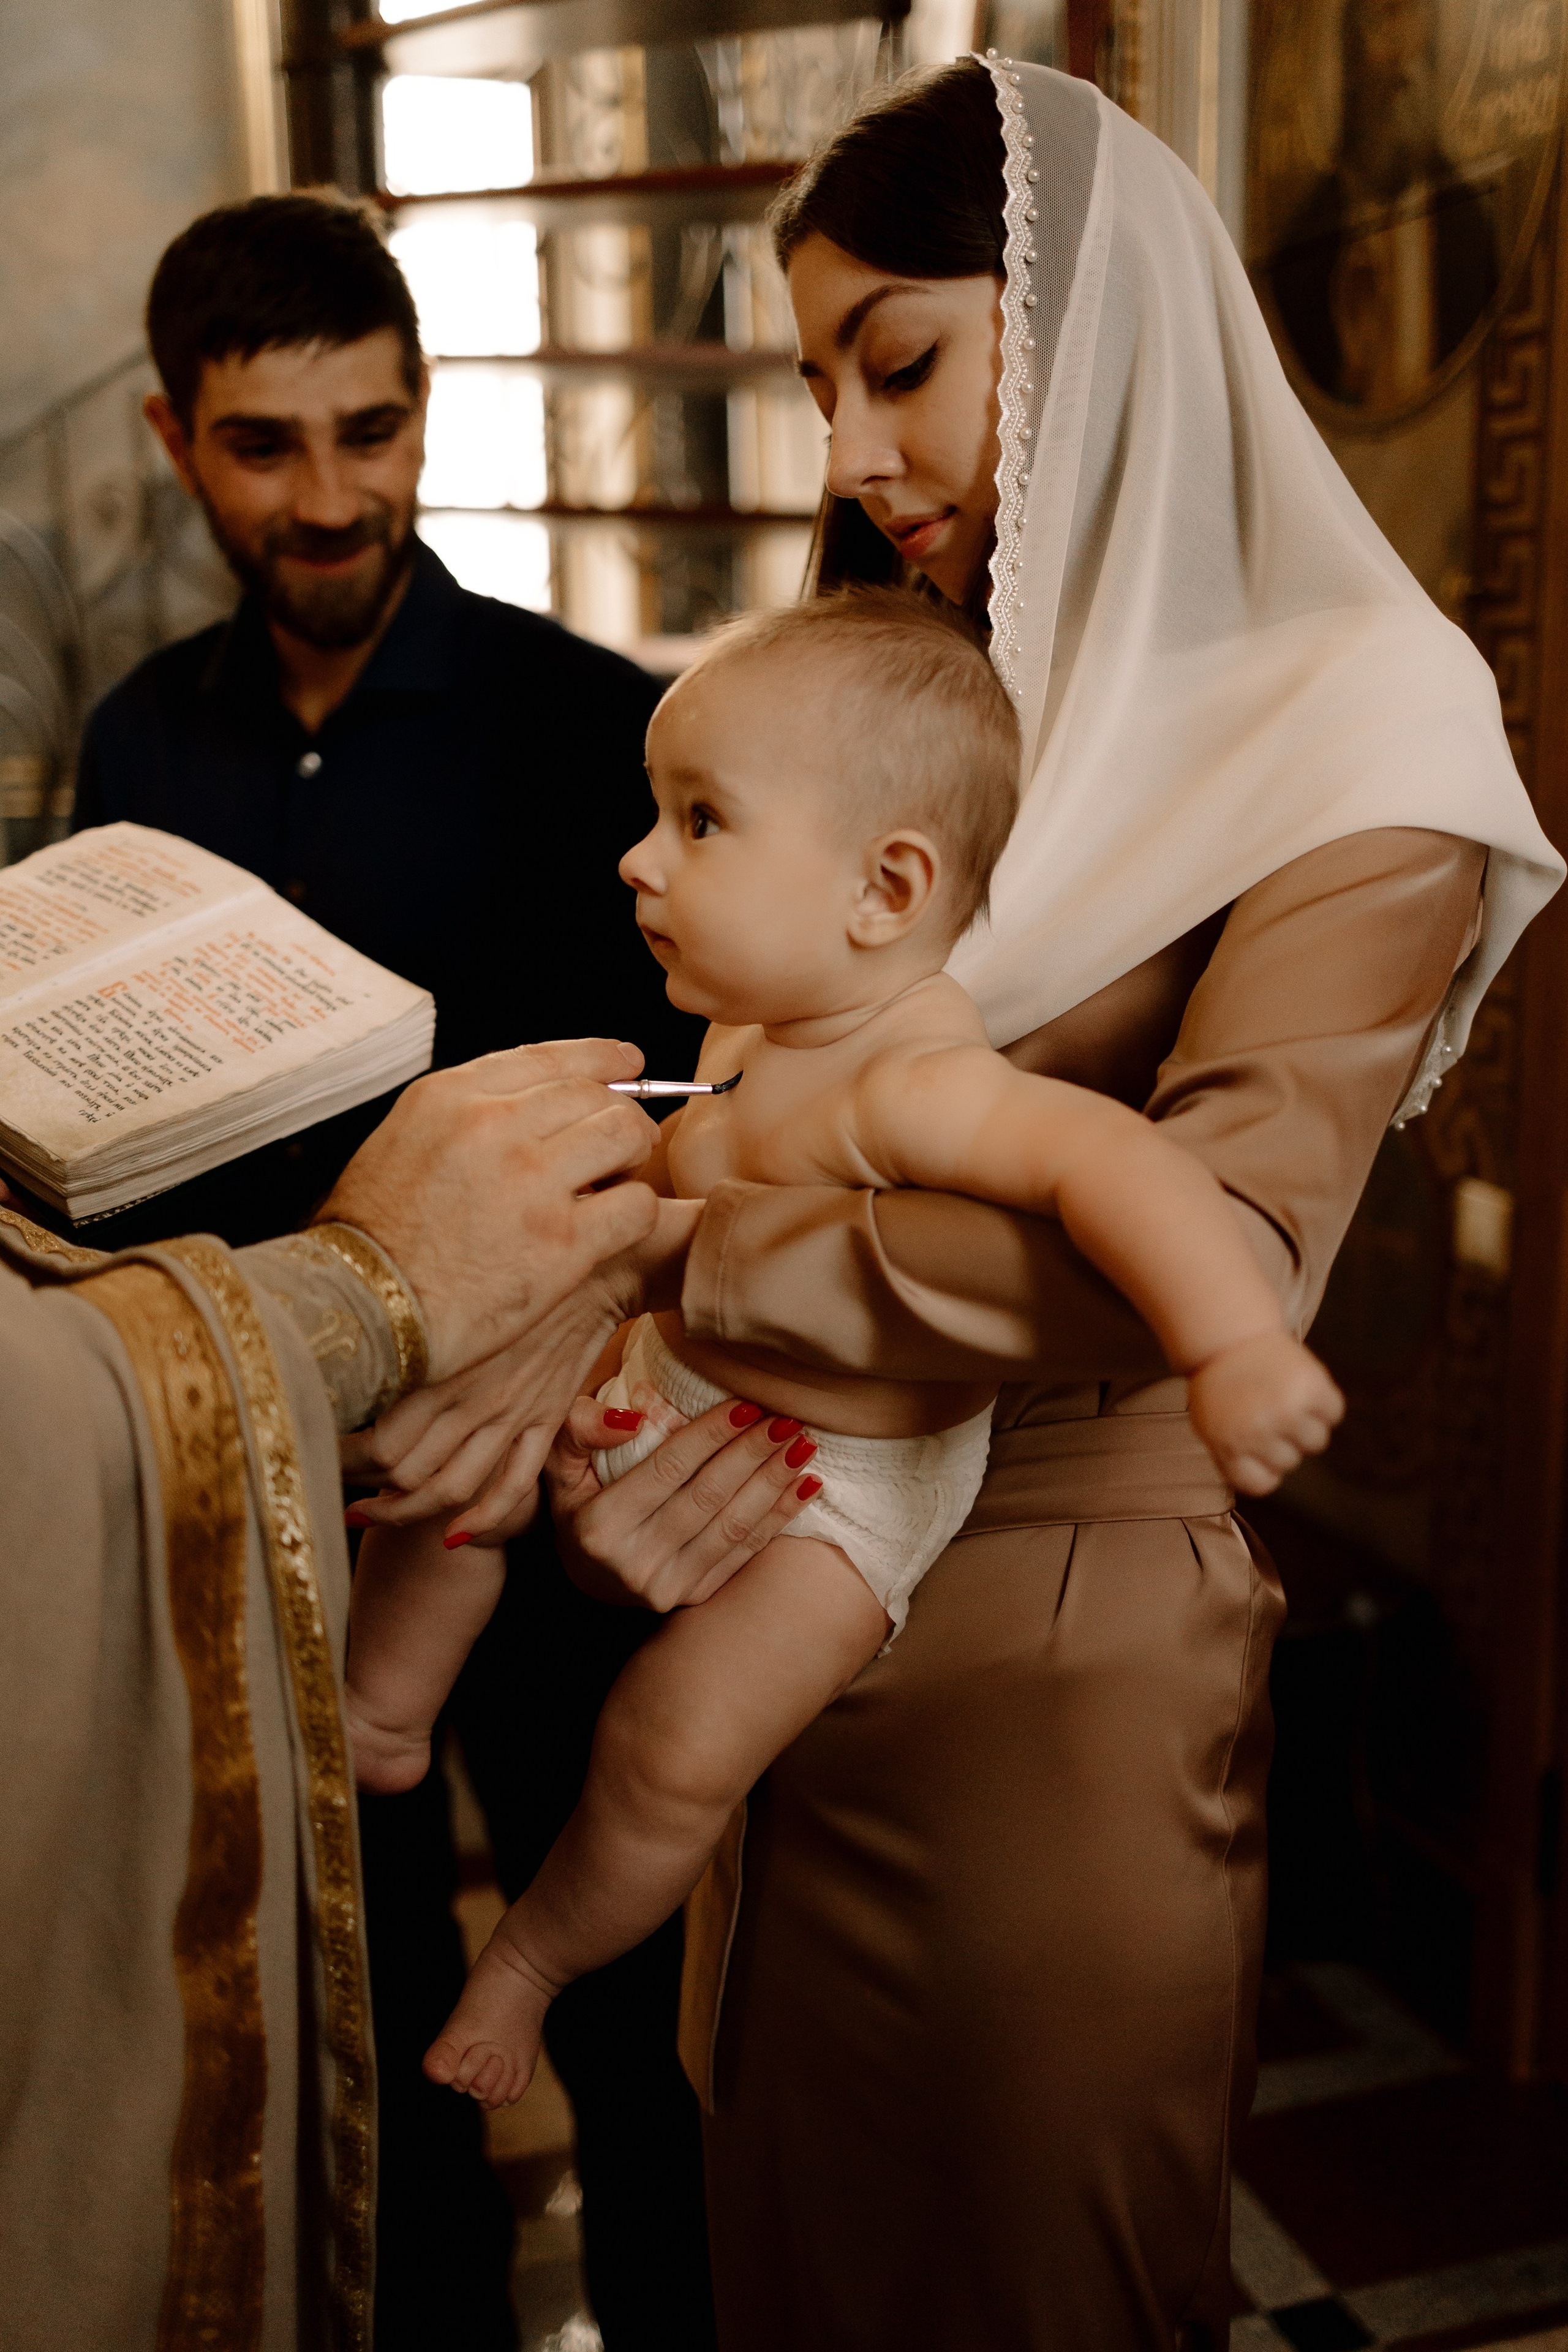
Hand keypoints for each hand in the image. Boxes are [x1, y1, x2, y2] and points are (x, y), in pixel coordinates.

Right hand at [317, 1038, 660, 1381]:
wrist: (357, 1310)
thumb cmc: (369, 1241)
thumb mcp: (400, 1143)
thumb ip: (462, 1117)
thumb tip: (525, 1110)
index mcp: (449, 1097)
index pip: (545, 1057)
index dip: (599, 1057)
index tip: (627, 1062)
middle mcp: (493, 1126)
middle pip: (593, 1093)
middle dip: (620, 1114)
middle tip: (624, 1142)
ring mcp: (532, 1182)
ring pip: (625, 1135)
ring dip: (632, 1156)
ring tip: (618, 1182)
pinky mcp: (561, 1242)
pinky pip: (635, 1205)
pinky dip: (634, 1213)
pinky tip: (615, 1228)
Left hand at [340, 1198, 706, 1537]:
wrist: (603, 1260)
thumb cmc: (518, 1256)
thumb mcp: (453, 1278)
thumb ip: (406, 1316)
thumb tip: (340, 1327)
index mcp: (443, 1360)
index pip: (377, 1437)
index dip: (339, 1456)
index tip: (309, 1446)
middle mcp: (472, 1396)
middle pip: (402, 1468)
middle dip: (359, 1487)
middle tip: (323, 1485)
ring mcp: (512, 1414)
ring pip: (450, 1485)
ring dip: (404, 1511)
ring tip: (367, 1516)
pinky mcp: (544, 1419)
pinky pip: (513, 1484)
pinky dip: (482, 1517)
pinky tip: (452, 1534)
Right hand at [544, 1395, 821, 1609]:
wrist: (587, 1578)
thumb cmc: (578, 1505)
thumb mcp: (560, 1467)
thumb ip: (580, 1432)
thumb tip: (630, 1418)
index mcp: (599, 1526)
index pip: (667, 1469)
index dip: (710, 1435)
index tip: (747, 1403)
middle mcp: (634, 1563)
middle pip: (707, 1497)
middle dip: (752, 1454)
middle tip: (787, 1418)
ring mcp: (667, 1587)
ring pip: (732, 1528)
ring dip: (773, 1484)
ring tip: (803, 1445)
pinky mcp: (694, 1598)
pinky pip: (744, 1555)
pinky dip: (779, 1519)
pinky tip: (807, 1486)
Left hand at [1187, 1329, 1344, 1495]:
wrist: (1229, 1334)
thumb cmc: (1221, 1383)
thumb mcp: (1211, 1425)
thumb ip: (1234, 1456)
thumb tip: (1268, 1479)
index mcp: (1228, 1446)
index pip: (1262, 1484)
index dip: (1265, 1467)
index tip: (1259, 1447)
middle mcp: (1257, 1432)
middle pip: (1291, 1462)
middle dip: (1283, 1440)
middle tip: (1267, 1408)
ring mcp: (1285, 1411)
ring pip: (1316, 1441)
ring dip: (1307, 1423)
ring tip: (1285, 1396)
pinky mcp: (1311, 1387)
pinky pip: (1333, 1412)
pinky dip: (1324, 1401)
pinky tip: (1301, 1384)